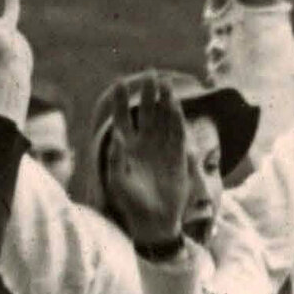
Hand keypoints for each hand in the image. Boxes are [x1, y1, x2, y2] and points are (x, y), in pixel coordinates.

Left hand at [95, 73, 194, 252]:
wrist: (154, 220)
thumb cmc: (131, 203)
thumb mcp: (117, 182)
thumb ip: (115, 159)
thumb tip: (116, 136)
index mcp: (126, 147)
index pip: (122, 118)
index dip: (120, 101)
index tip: (118, 83)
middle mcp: (144, 143)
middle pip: (146, 112)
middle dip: (147, 94)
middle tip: (151, 73)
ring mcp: (162, 148)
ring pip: (163, 119)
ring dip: (165, 102)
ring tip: (165, 83)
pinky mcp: (178, 157)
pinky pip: (178, 133)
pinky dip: (177, 119)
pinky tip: (175, 105)